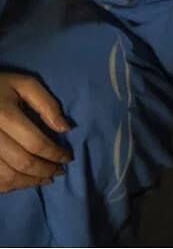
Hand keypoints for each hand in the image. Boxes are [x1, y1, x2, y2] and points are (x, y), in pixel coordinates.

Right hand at [0, 73, 71, 192]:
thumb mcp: (24, 85)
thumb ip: (47, 104)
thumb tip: (65, 129)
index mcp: (4, 115)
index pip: (36, 143)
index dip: (55, 154)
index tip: (68, 158)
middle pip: (22, 163)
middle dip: (45, 170)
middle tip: (59, 171)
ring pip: (6, 177)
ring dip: (29, 182)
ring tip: (45, 179)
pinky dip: (9, 186)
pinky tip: (22, 182)